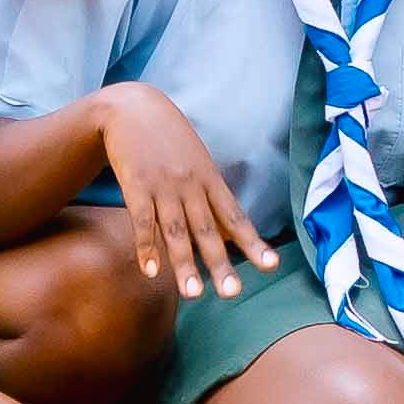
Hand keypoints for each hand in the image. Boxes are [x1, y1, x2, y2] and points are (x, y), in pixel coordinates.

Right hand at [95, 86, 277, 301]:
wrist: (133, 108)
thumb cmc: (170, 140)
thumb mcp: (198, 161)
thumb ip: (209, 193)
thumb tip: (228, 226)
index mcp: (211, 179)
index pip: (235, 216)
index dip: (252, 242)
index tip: (270, 266)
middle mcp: (192, 185)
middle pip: (209, 230)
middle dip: (221, 263)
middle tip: (233, 293)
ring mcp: (163, 186)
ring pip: (177, 231)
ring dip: (184, 263)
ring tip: (192, 294)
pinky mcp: (136, 185)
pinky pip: (142, 220)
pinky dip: (146, 246)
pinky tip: (151, 271)